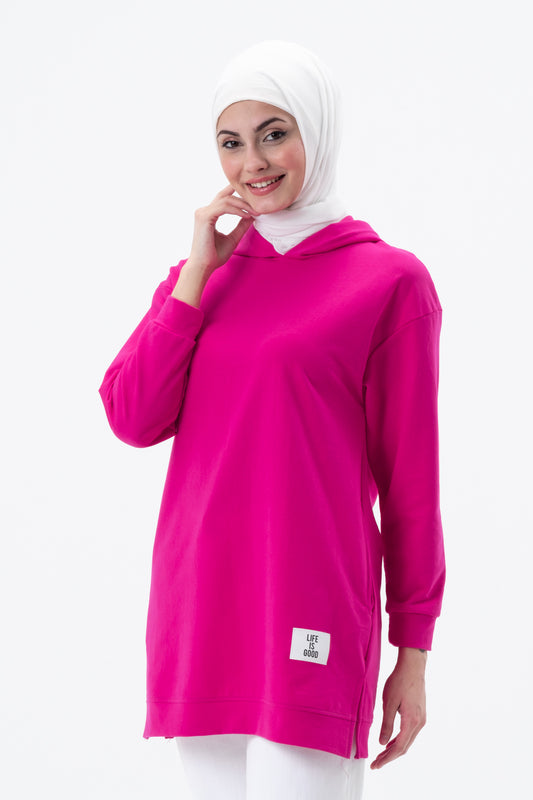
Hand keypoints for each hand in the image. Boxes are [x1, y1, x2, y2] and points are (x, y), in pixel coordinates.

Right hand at [188, 185, 254, 275]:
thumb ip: (241, 226)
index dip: (239, 197)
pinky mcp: (204, 217)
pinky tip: (247, 216)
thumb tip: (252, 216)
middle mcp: (204, 211)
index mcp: (208, 215)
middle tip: (258, 205)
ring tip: (255, 212)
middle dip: (243, 197)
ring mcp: (202, 213)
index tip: (255, 204)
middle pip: (225, 195)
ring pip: (226, 199)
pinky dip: (237, 210)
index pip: (224, 198)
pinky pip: (224, 207)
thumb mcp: (233, 238)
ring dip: (243, 205)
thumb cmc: (214, 255)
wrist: (204, 266)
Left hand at [370, 647, 426, 769]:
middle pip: (404, 747)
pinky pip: (410, 732)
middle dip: (389, 756)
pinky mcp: (420, 714)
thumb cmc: (400, 681)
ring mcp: (421, 719)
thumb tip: (382, 743)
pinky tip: (391, 741)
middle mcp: (419, 723)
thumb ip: (386, 724)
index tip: (376, 765)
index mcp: (412, 721)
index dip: (387, 759)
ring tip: (381, 754)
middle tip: (376, 763)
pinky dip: (400, 740)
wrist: (413, 666)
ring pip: (408, 740)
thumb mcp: (389, 702)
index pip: (399, 747)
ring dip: (394, 749)